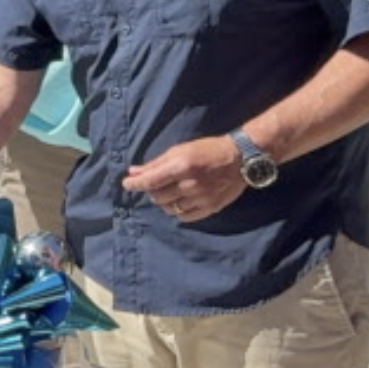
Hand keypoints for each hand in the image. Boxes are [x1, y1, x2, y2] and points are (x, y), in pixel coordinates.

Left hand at [123, 137, 247, 223]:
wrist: (241, 159)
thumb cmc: (207, 150)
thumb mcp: (179, 150)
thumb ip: (155, 163)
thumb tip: (133, 172)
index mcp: (180, 167)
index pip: (150, 181)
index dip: (134, 184)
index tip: (127, 184)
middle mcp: (190, 185)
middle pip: (158, 196)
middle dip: (152, 191)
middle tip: (155, 185)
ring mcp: (201, 198)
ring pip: (170, 208)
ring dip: (164, 202)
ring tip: (168, 193)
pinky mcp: (211, 208)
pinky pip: (186, 217)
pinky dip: (178, 211)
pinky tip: (179, 203)